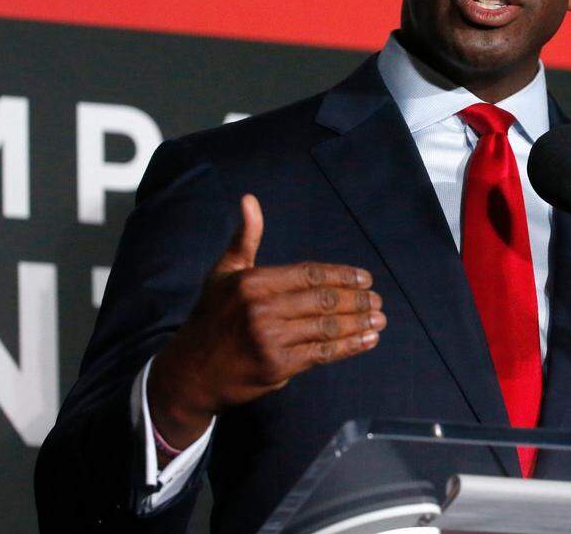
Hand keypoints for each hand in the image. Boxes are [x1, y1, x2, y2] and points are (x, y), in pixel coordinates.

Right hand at [147, 194, 384, 456]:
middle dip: (357, 300)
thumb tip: (249, 199)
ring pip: (327, 328)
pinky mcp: (277, 367)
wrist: (191, 372)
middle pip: (323, 300)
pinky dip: (349, 347)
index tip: (366, 279)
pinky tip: (367, 340)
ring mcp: (270, 339)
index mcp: (253, 282)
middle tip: (378, 301)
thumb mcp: (224, 273)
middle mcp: (262, 308)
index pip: (310, 274)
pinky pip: (322, 353)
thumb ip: (245, 238)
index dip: (342, 276)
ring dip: (359, 323)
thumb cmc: (212, 317)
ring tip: (379, 320)